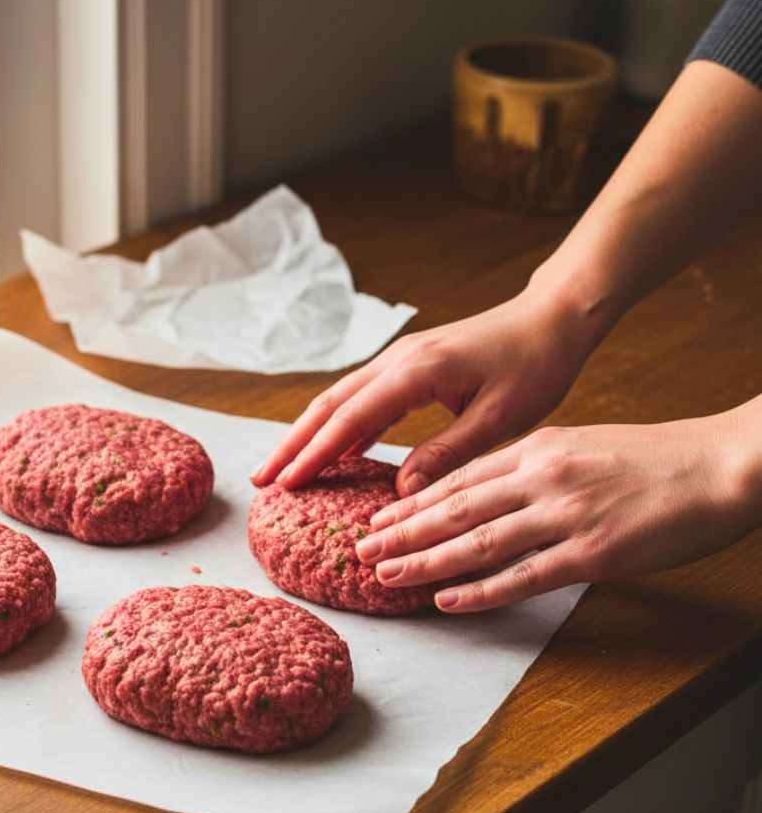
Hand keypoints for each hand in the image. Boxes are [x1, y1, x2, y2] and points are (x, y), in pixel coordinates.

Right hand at [251, 286, 602, 494]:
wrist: (551, 319)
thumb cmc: (535, 366)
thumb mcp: (500, 418)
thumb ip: (448, 453)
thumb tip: (401, 493)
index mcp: (416, 371)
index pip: (350, 418)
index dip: (313, 453)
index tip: (285, 483)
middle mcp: (397, 360)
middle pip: (329, 405)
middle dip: (292, 443)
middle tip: (260, 479)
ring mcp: (400, 360)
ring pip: (340, 399)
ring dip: (308, 433)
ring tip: (283, 469)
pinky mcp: (410, 367)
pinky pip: (364, 399)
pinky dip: (341, 426)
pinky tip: (334, 452)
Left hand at [355, 414, 756, 611]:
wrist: (717, 465)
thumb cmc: (652, 457)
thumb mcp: (579, 444)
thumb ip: (531, 466)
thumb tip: (488, 490)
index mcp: (536, 448)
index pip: (458, 479)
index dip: (412, 502)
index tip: (376, 517)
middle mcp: (540, 477)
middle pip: (454, 508)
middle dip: (401, 531)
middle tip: (359, 549)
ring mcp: (564, 515)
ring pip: (477, 542)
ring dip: (425, 561)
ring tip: (385, 575)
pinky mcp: (592, 553)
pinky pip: (523, 576)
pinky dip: (480, 590)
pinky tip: (447, 600)